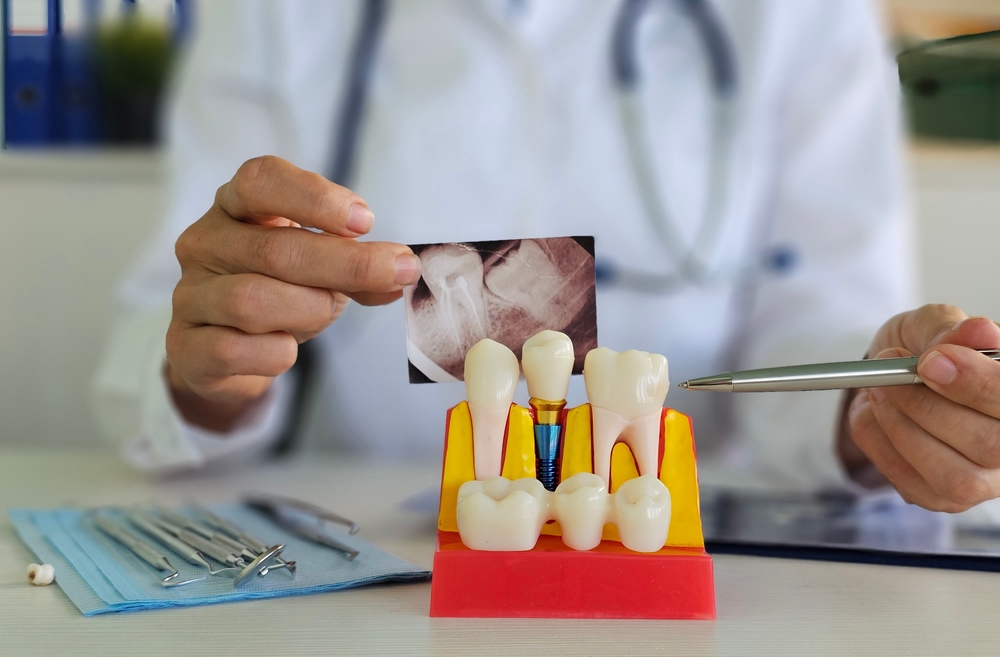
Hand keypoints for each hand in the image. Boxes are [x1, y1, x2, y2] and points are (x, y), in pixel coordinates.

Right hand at [166, 156, 420, 430]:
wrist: (229, 352)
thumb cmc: (280, 293)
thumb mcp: (323, 270)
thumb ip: (359, 268)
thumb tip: (400, 270)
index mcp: (236, 207)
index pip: (260, 180)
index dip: (314, 197)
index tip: (364, 221)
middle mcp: (205, 243)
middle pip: (274, 249)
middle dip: (346, 264)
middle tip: (395, 272)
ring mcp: (189, 295)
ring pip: (251, 300)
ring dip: (308, 310)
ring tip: (325, 313)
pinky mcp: (186, 347)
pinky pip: (232, 349)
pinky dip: (274, 352)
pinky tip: (286, 348)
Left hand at [843, 304, 999, 511]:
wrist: (892, 374)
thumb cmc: (924, 350)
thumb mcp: (931, 324)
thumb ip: (949, 329)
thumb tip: (975, 331)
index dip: (978, 385)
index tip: (929, 362)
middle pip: (991, 446)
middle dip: (928, 408)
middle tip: (891, 376)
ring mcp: (984, 481)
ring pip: (954, 477)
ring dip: (901, 428)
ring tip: (878, 391)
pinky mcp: (943, 497)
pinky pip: (911, 483)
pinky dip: (880, 443)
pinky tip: (874, 413)